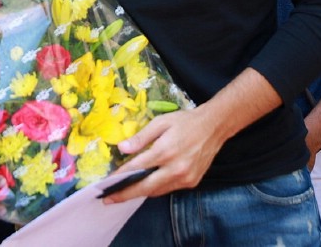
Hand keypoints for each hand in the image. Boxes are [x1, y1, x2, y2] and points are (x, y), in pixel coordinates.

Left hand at [102, 107, 225, 202]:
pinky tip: (145, 184)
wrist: (214, 127)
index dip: (120, 176)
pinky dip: (155, 188)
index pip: (137, 168)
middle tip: (108, 199)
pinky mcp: (191, 182)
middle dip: (125, 194)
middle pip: (145, 187)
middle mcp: (176, 169)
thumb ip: (141, 137)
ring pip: (157, 191)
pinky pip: (168, 189)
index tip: (106, 183)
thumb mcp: (161, 122)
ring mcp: (185, 178)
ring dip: (140, 192)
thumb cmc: (185, 122)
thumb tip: (122, 148)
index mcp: (166, 151)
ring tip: (123, 193)